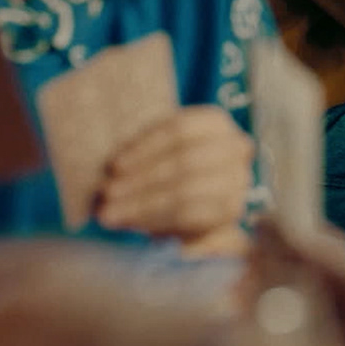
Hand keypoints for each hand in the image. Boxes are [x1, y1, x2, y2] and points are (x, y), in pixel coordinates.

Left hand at [97, 104, 254, 244]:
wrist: (196, 196)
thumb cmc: (165, 166)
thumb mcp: (154, 151)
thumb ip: (138, 153)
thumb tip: (110, 170)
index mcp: (214, 122)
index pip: (179, 129)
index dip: (145, 147)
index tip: (113, 165)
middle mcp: (235, 148)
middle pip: (184, 162)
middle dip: (141, 180)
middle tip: (106, 194)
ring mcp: (238, 181)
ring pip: (186, 193)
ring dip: (143, 204)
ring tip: (110, 213)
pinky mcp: (231, 211)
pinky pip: (192, 217)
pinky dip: (158, 220)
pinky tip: (133, 223)